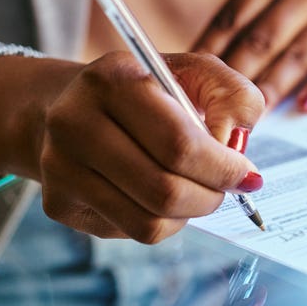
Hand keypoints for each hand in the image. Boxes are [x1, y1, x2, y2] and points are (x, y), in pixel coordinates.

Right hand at [0, 51, 264, 242]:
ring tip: (197, 191)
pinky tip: (160, 197)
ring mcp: (60, 166)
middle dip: (211, 196)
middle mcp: (74, 122)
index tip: (247, 174)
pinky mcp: (59, 203)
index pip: (178, 143)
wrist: (70, 107)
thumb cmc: (145, 91)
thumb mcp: (193, 73)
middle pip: (164, 189)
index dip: (223, 168)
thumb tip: (235, 142)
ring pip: (149, 221)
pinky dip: (163, 222)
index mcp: (111, 79)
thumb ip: (232, 96)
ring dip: (189, 214)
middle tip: (226, 189)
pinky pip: (132, 231)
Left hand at [193, 0, 306, 113]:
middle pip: (262, 39)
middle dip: (237, 77)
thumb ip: (237, 35)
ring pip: (295, 57)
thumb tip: (195, 77)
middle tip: (218, 109)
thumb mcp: (267, 10)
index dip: (210, 53)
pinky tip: (304, 107)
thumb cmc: (293, 20)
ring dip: (271, 89)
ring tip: (252, 117)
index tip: (193, 83)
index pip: (233, 18)